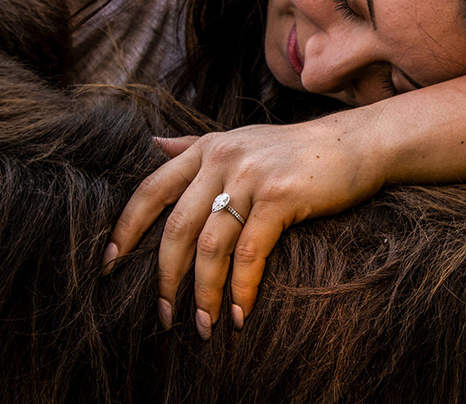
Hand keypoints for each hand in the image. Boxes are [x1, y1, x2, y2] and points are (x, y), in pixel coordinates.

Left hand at [104, 115, 383, 338]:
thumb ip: (195, 145)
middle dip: (165, 277)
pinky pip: (249, 253)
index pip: (151, 190)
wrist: (356, 144)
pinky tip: (240, 314)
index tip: (109, 263)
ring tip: (203, 325)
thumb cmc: (298, 151)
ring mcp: (250, 177)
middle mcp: (222, 159)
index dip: (127, 228)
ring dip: (203, 293)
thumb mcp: (240, 140)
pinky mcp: (279, 197)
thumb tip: (153, 144)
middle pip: (176, 227)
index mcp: (207, 148)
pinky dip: (242, 289)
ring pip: (210, 245)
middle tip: (164, 314)